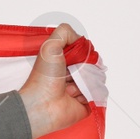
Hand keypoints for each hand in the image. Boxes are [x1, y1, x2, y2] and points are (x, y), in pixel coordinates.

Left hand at [18, 22, 89, 138]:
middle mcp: (70, 75)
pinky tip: (74, 96)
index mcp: (62, 62)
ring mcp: (79, 89)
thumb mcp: (50, 46)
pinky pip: (98, 94)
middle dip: (85, 67)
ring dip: (85, 81)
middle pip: (93, 65)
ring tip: (69, 87)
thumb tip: (81, 39)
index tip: (76, 56)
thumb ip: (65, 33)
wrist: (41, 105)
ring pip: (96, 79)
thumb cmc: (42, 78)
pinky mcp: (86, 103)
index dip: (85, 53)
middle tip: (70, 73)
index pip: (85, 53)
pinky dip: (88, 93)